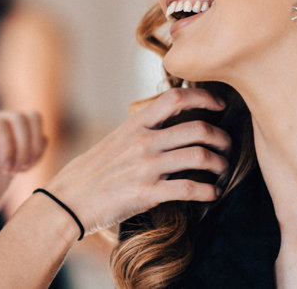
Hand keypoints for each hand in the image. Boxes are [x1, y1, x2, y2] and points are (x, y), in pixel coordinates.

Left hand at [0, 110, 46, 217]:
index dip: (7, 145)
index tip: (4, 169)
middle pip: (19, 119)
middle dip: (21, 148)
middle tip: (11, 171)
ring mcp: (7, 129)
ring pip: (32, 119)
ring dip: (32, 147)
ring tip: (20, 168)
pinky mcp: (21, 140)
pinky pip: (39, 133)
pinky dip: (38, 152)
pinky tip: (25, 168)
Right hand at [43, 87, 228, 234]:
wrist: (69, 199)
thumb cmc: (94, 170)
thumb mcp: (116, 139)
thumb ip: (143, 129)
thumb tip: (170, 120)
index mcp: (135, 125)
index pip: (175, 98)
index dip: (203, 96)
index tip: (218, 104)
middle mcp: (143, 142)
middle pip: (197, 128)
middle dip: (221, 136)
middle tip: (227, 144)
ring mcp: (146, 167)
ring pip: (199, 156)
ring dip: (219, 163)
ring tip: (222, 169)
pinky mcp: (147, 194)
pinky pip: (189, 188)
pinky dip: (208, 191)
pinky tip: (211, 193)